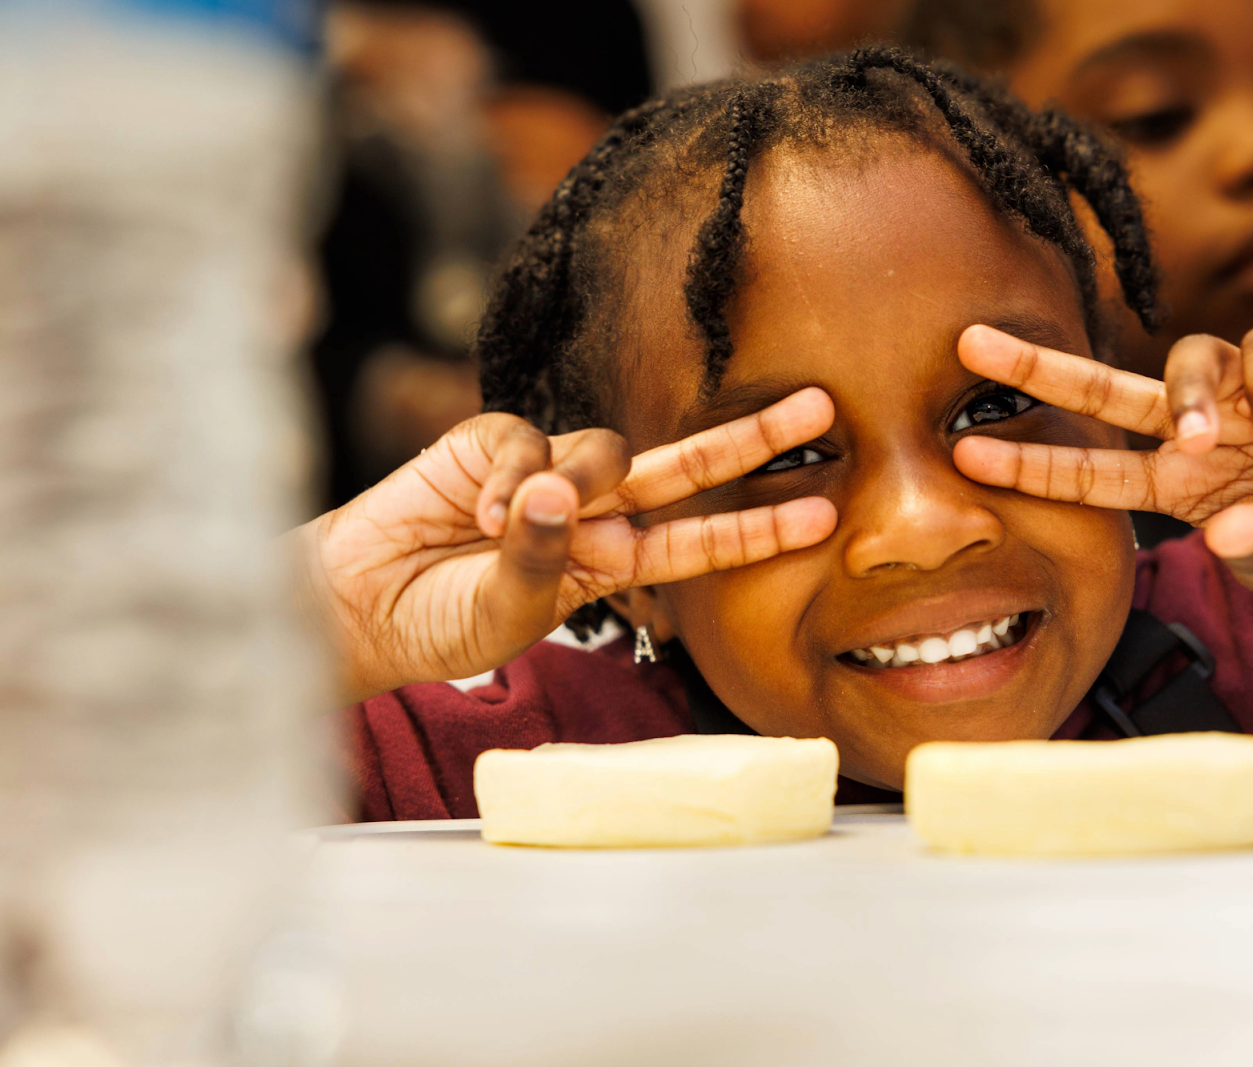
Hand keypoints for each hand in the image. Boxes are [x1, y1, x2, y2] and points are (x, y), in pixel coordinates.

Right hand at [297, 389, 836, 701]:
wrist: (359, 602)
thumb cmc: (441, 621)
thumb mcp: (508, 614)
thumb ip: (541, 559)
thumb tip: (558, 492)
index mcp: (610, 563)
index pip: (699, 542)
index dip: (757, 528)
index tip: (823, 515)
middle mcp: (593, 513)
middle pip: (687, 468)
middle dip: (752, 440)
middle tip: (821, 408)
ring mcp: (548, 474)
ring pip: (607, 450)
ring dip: (578, 483)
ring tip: (511, 527)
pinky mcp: (495, 442)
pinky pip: (529, 438)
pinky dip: (511, 475)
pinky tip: (479, 512)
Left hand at [952, 325, 1252, 610]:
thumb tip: (1224, 532)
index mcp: (1179, 492)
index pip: (1091, 473)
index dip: (1032, 464)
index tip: (965, 457)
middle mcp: (1200, 440)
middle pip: (1106, 393)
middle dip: (1038, 369)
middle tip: (970, 343)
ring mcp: (1245, 401)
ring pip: (1185, 359)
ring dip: (1188, 392)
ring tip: (1209, 439)